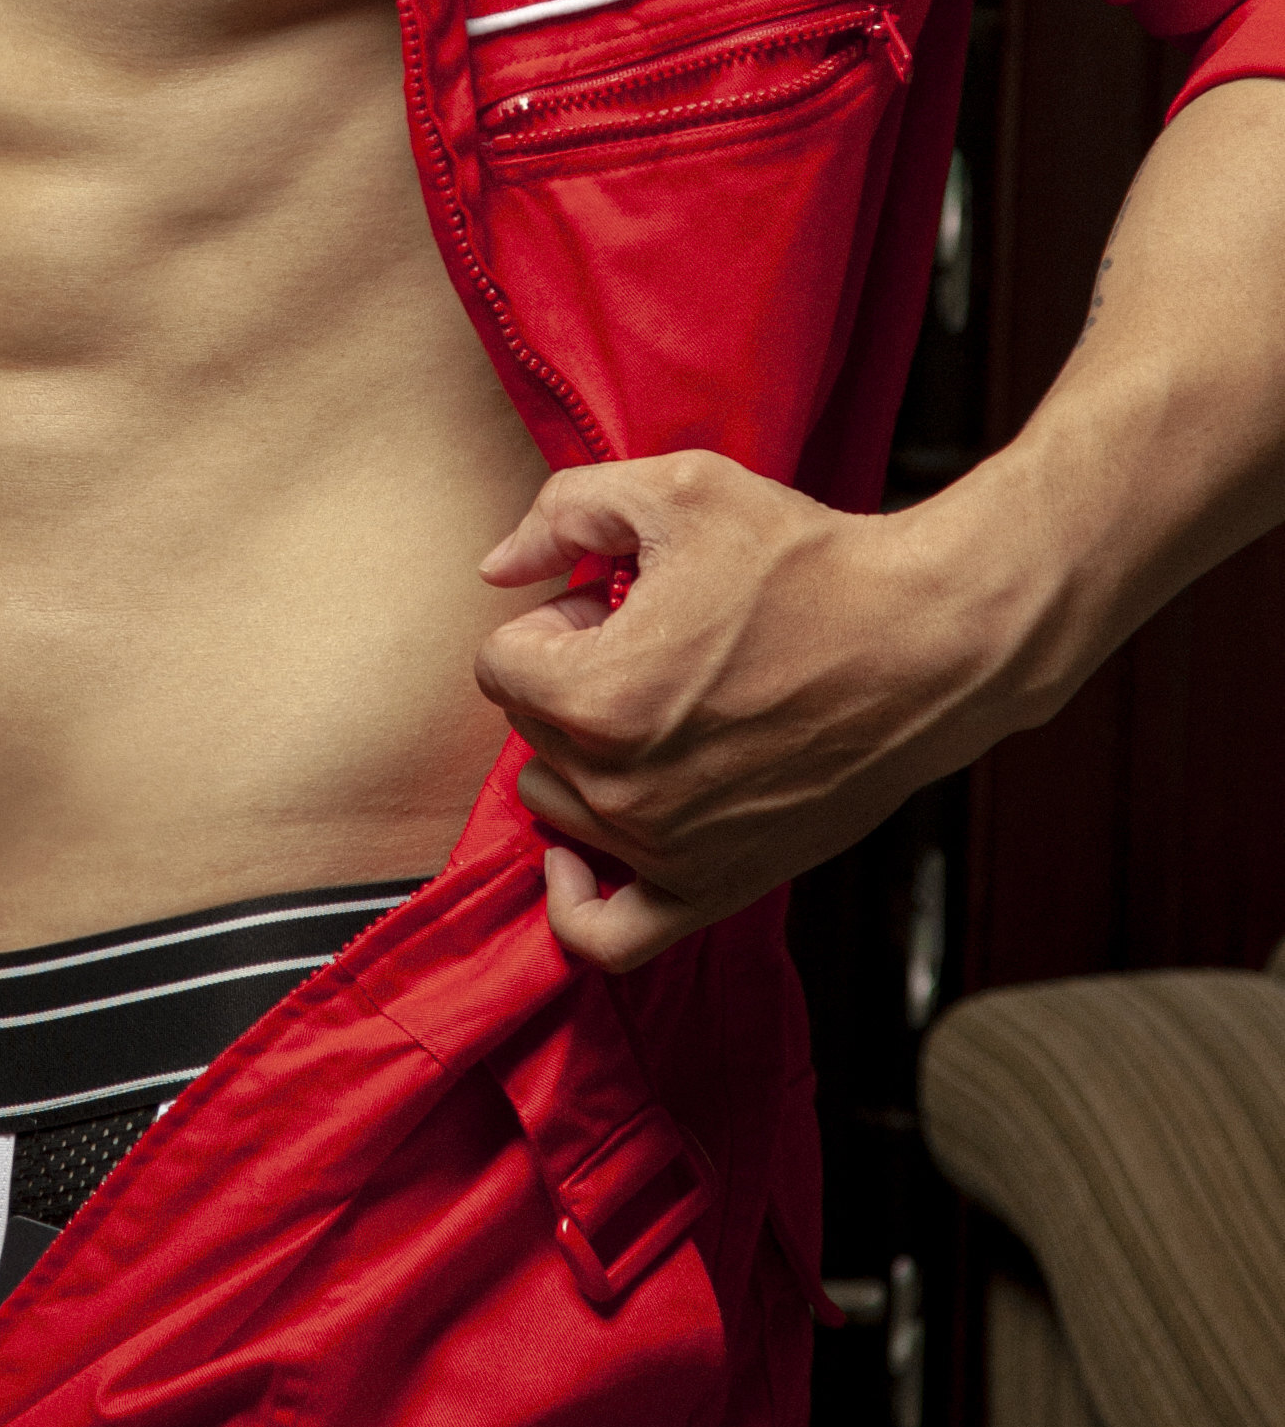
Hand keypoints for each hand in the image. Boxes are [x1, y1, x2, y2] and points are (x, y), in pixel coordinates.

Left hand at [474, 451, 1031, 974]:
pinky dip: (573, 901)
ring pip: (557, 804)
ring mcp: (663, 850)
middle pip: (527, 729)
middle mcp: (620, 787)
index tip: (618, 602)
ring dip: (583, 754)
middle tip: (655, 644)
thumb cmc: (811, 565)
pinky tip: (575, 856)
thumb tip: (497, 568)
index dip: (555, 615)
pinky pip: (606, 935)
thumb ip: (564, 513)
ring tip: (661, 707)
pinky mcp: (711, 887)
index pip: (500, 661)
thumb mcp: (679, 491)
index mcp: (596, 695)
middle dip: (571, 675)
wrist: (929, 645)